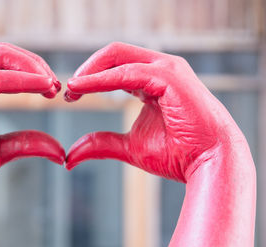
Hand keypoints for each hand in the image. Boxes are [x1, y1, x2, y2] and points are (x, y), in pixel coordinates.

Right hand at [0, 43, 64, 191]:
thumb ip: (25, 143)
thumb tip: (59, 150)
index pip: (7, 65)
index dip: (34, 73)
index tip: (55, 90)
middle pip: (6, 55)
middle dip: (37, 66)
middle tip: (57, 86)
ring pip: (1, 56)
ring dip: (32, 68)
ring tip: (52, 86)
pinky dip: (20, 80)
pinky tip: (41, 87)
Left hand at [65, 42, 240, 181]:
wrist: (208, 163)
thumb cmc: (176, 155)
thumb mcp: (129, 147)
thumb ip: (101, 144)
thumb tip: (70, 156)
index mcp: (151, 81)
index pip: (114, 67)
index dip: (89, 78)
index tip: (70, 94)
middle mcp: (159, 69)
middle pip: (114, 54)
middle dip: (87, 69)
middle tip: (68, 90)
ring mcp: (166, 69)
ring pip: (118, 56)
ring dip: (90, 71)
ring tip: (72, 89)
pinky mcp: (169, 76)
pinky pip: (126, 72)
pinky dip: (101, 79)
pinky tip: (82, 88)